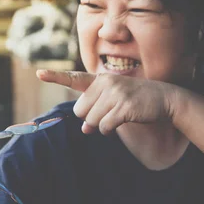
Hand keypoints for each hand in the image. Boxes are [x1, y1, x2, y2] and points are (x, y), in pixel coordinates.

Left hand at [37, 70, 177, 134]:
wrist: (165, 99)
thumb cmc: (136, 101)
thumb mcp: (115, 101)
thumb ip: (96, 111)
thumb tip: (85, 129)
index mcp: (101, 79)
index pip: (75, 78)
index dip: (56, 77)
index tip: (39, 74)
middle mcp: (106, 83)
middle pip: (81, 110)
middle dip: (91, 118)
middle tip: (107, 114)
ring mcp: (116, 93)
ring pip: (92, 120)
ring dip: (102, 125)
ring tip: (117, 116)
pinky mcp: (124, 106)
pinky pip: (106, 126)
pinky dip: (110, 130)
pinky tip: (121, 122)